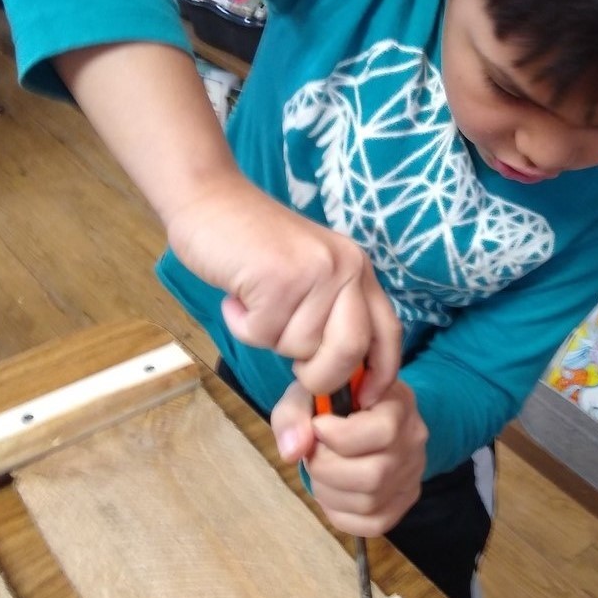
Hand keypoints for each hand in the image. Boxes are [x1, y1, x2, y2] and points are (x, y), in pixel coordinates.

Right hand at [53, 43, 400, 401]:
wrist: (210, 200)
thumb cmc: (254, 247)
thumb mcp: (309, 277)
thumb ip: (329, 316)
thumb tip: (340, 378)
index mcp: (358, 271)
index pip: (388, 333)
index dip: (381, 373)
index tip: (364, 398)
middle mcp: (346, 268)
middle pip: (351, 350)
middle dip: (320, 374)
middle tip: (292, 362)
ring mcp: (315, 271)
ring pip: (300, 347)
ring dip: (268, 337)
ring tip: (254, 301)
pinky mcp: (279, 277)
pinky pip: (264, 334)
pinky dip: (243, 325)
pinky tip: (238, 295)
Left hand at [270, 379, 427, 536]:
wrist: (357, 413)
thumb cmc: (333, 400)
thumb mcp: (309, 393)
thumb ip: (295, 414)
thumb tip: (293, 452)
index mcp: (398, 402)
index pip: (382, 431)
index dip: (338, 436)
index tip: (317, 426)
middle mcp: (413, 438)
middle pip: (374, 475)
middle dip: (327, 469)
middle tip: (313, 454)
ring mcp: (412, 472)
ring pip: (369, 503)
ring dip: (328, 491)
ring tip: (320, 470)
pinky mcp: (405, 499)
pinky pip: (373, 524)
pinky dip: (340, 513)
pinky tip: (332, 490)